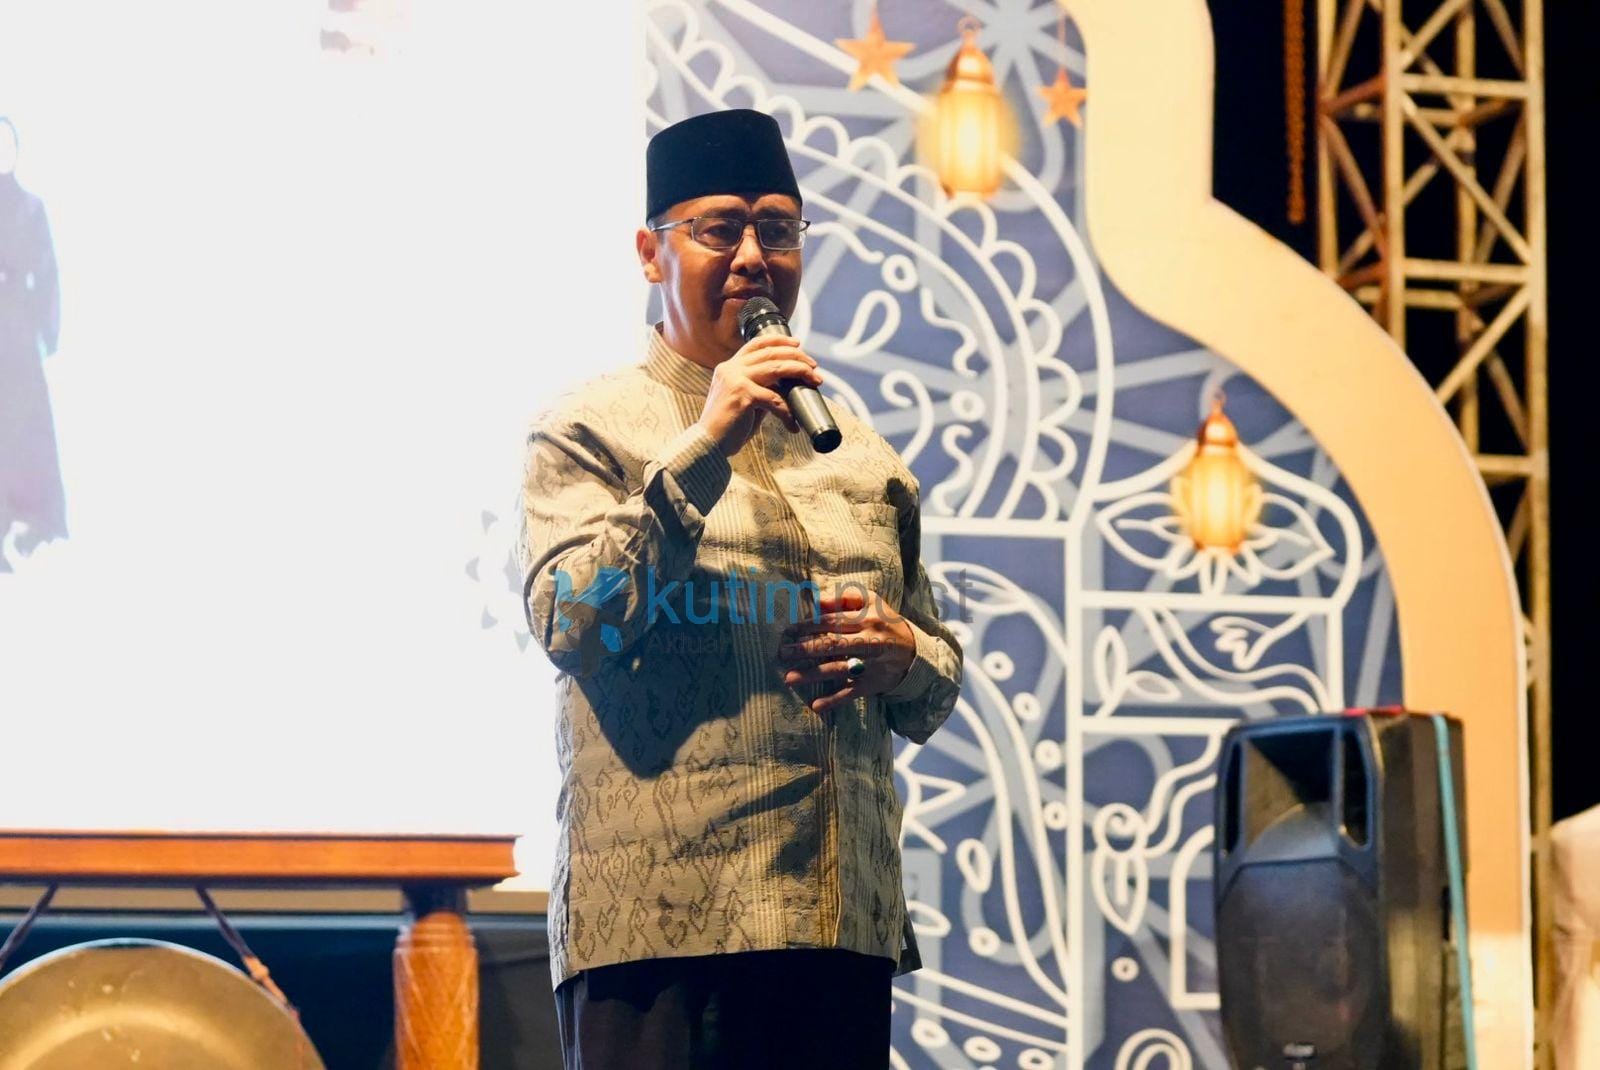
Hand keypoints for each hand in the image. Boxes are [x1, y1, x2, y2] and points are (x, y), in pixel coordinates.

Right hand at [697, 334, 823, 456]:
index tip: (797, 344)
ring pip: (776, 367)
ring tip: (815, 381)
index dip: (778, 341)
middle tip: (813, 366)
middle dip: (797, 356)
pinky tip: (792, 424)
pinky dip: (787, 412)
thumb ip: (760, 389)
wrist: (708, 445)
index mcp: (729, 367)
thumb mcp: (743, 400)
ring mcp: (735, 380)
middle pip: (770, 353)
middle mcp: (730, 369)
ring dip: (800, 372)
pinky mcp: (742, 395)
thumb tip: (785, 386)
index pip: (756, 344)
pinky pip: (775, 399)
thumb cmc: (727, 427)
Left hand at [778, 587, 915, 714]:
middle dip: (805, 649)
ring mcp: (870, 664)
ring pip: (838, 669)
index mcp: (867, 619)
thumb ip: (847, 598)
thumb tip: (819, 601)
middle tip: (783, 653)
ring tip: (790, 678)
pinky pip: (850, 693)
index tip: (789, 631)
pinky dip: (834, 700)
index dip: (808, 626)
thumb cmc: (886, 624)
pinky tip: (816, 706)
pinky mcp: (872, 683)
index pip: (832, 622)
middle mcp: (869, 641)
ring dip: (813, 675)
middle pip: (832, 645)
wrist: (914, 654)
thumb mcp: (874, 603)